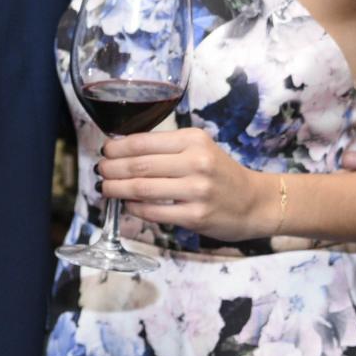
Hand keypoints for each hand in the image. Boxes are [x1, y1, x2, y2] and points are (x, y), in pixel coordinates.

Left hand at [98, 127, 280, 242]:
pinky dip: (134, 207)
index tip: (105, 151)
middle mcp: (196, 162)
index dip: (117, 148)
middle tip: (100, 170)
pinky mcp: (195, 216)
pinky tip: (127, 204)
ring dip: (117, 188)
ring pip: (142, 188)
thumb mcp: (199, 149)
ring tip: (106, 187)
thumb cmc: (220, 173)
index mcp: (194, 140)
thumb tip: (122, 151)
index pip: (144, 141)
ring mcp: (196, 190)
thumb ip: (167, 148)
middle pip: (139, 165)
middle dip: (112, 168)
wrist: (255, 202)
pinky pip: (153, 211)